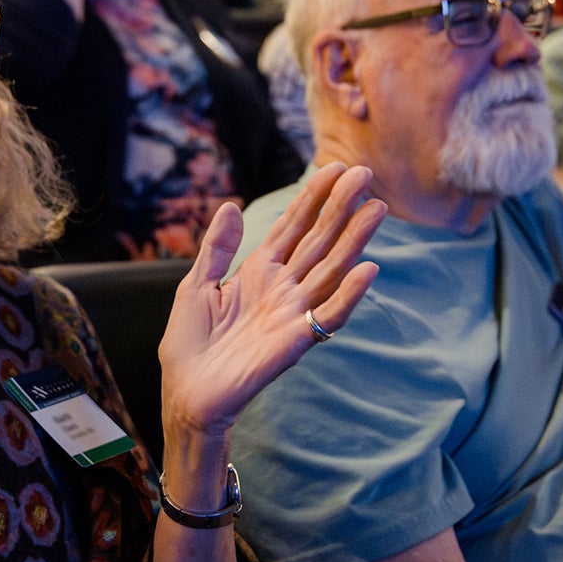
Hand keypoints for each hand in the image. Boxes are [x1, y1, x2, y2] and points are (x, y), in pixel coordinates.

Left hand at [156, 164, 386, 452]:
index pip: (293, 226)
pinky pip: (328, 315)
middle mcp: (283, 287)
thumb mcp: (196, 286)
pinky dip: (349, 294)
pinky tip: (368, 269)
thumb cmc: (189, 345)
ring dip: (354, 240)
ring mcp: (293, 312)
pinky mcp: (296, 340)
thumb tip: (229, 206)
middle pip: (318, 240)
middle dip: (340, 207)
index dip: (313, 197)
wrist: (186, 393)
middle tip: (365, 173)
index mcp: (259, 271)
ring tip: (376, 210)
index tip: (335, 168)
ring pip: (331, 269)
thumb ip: (217, 248)